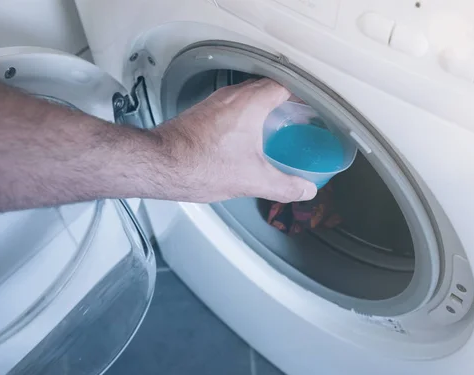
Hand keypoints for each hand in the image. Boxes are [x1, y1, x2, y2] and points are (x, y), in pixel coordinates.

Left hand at [153, 78, 317, 202]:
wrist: (160, 165)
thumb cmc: (200, 165)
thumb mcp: (253, 180)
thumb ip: (285, 186)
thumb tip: (306, 190)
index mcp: (250, 103)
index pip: (285, 85)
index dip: (302, 94)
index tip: (313, 106)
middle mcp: (232, 96)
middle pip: (266, 87)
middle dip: (285, 101)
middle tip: (299, 117)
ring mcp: (214, 103)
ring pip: (247, 96)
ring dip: (263, 106)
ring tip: (276, 126)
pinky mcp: (202, 113)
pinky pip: (231, 106)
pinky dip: (245, 115)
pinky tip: (246, 137)